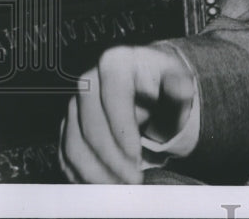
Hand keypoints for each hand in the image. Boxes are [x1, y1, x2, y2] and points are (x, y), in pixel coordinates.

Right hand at [59, 44, 196, 183]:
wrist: (146, 81)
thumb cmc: (163, 81)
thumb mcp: (177, 79)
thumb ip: (179, 86)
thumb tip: (182, 88)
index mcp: (115, 61)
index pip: (114, 98)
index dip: (123, 131)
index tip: (136, 157)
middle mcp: (88, 80)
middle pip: (91, 126)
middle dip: (112, 159)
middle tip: (132, 180)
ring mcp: (74, 103)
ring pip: (74, 144)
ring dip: (96, 172)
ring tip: (120, 187)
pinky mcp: (68, 124)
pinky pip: (66, 154)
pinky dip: (82, 174)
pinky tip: (102, 185)